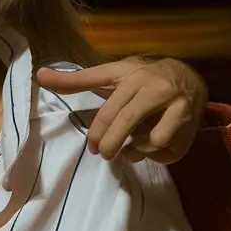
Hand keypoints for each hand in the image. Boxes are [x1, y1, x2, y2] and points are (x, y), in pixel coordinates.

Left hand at [40, 57, 204, 163]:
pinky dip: (155, 156)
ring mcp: (177, 108)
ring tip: (129, 149)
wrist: (189, 77)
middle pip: (128, 122)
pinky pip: (167, 151)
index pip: (109, 108)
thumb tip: (39, 75)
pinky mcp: (190, 127)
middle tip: (104, 154)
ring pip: (152, 141)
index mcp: (132, 76)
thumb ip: (77, 80)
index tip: (91, 147)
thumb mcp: (111, 75)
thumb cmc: (142, 78)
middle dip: (112, 144)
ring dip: (136, 151)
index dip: (97, 132)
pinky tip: (150, 148)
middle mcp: (155, 89)